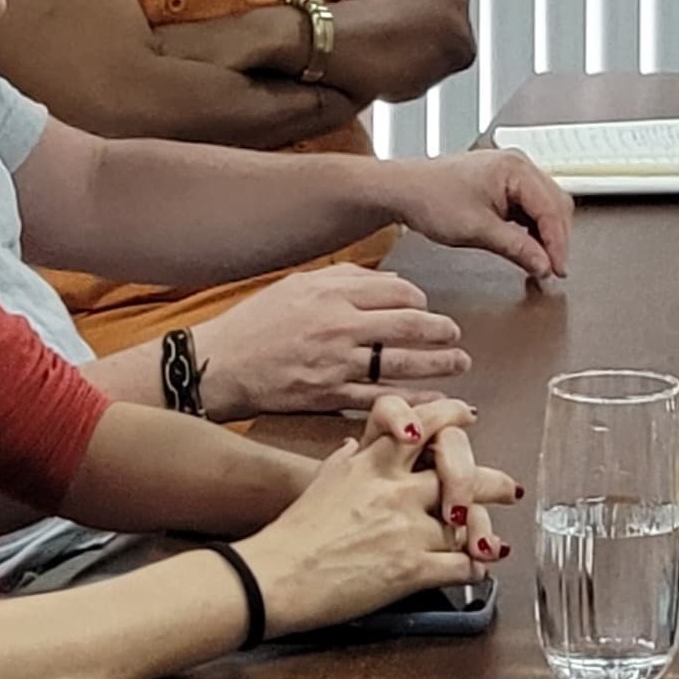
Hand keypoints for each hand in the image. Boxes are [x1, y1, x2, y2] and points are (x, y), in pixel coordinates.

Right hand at [189, 262, 467, 418]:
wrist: (218, 365)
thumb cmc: (255, 323)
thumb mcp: (296, 285)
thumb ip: (344, 279)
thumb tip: (389, 279)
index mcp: (331, 292)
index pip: (396, 291)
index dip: (420, 300)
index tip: (426, 307)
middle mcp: (338, 325)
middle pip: (410, 326)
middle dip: (443, 331)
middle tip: (456, 335)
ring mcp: (336, 363)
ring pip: (403, 363)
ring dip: (440, 364)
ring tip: (459, 363)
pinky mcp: (330, 396)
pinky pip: (383, 398)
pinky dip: (415, 400)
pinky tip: (436, 399)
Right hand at [234, 394, 517, 630]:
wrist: (274, 578)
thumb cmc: (291, 535)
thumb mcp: (321, 483)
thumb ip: (345, 461)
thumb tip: (355, 445)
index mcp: (372, 464)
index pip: (423, 423)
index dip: (452, 417)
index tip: (469, 417)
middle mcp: (395, 490)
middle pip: (463, 473)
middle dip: (492, 482)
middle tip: (509, 488)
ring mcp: (407, 529)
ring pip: (469, 522)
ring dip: (485, 534)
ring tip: (493, 541)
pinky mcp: (412, 569)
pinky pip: (462, 565)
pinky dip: (475, 569)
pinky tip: (477, 571)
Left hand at [383, 149, 575, 281]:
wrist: (403, 190)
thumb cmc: (430, 198)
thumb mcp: (476, 230)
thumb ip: (516, 248)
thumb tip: (543, 265)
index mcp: (516, 169)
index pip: (552, 209)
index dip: (558, 244)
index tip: (558, 270)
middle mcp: (519, 165)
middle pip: (556, 206)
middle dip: (556, 240)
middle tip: (552, 270)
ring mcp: (513, 173)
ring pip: (548, 207)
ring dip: (547, 235)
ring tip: (541, 262)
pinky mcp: (506, 184)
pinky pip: (532, 208)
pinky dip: (535, 229)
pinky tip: (529, 247)